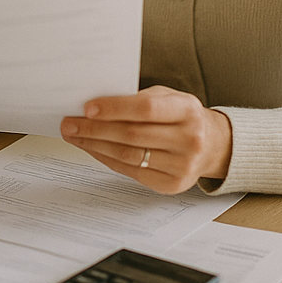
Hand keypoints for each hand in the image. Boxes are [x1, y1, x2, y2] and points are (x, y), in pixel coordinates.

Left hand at [60, 85, 232, 193]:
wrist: (212, 144)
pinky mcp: (172, 185)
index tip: (88, 107)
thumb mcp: (167, 97)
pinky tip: (91, 148)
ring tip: (74, 135)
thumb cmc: (180, 114)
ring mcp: (182, 166)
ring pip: (128, 156)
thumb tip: (94, 105)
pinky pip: (130, 171)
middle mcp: (189, 140)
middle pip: (132, 135)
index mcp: (188, 110)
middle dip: (94, 129)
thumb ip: (138, 99)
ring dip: (94, 145)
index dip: (115, 108)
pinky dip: (106, 158)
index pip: (146, 109)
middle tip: (69, 123)